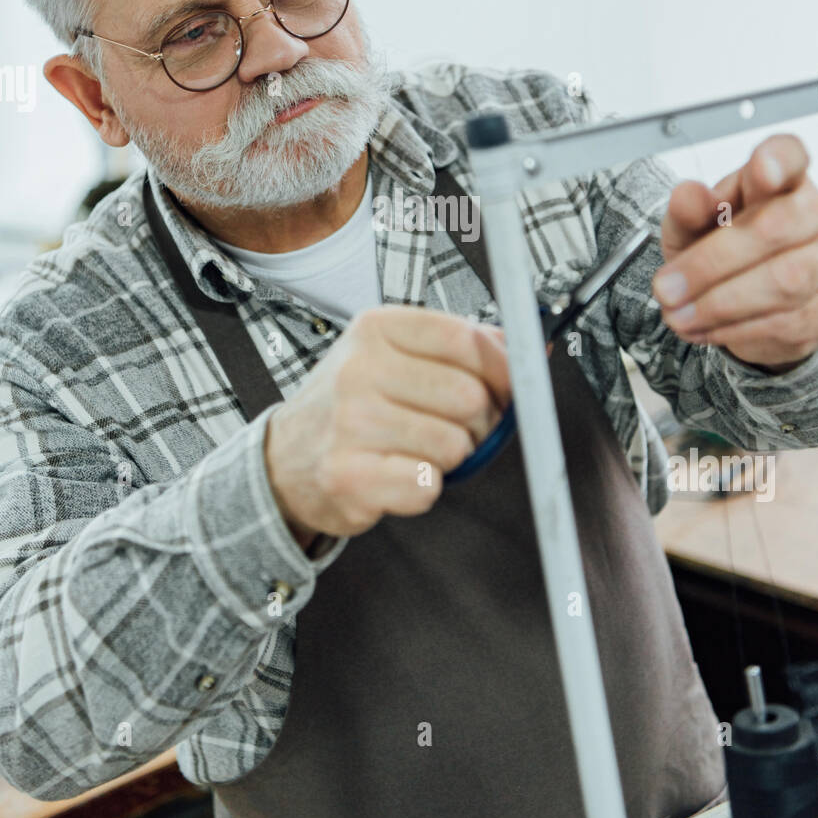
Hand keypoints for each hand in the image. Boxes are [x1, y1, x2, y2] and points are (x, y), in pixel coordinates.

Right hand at [264, 306, 510, 540]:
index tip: (509, 387)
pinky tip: (402, 476)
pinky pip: (428, 486)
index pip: (465, 339)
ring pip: (454, 445)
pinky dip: (426, 488)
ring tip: (421, 451)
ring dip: (451, 458)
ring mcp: (350, 424)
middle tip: (458, 428)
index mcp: (376, 329)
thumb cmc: (352, 404)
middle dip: (479, 421)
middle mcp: (359, 370)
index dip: (502, 368)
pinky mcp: (349, 476)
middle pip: (468, 396)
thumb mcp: (394, 354)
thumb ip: (461, 347)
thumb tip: (532, 345)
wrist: (286, 458)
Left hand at [652, 134, 817, 370]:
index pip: (790, 156)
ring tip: (678, 314)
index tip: (761, 168)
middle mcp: (811, 215)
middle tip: (666, 286)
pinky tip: (704, 328)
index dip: (778, 160)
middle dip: (710, 263)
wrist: (744, 306)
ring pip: (782, 281)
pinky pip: (782, 321)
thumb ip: (687, 210)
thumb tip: (688, 195)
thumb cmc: (721, 249)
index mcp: (780, 181)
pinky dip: (734, 329)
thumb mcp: (692, 227)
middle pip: (774, 228)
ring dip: (718, 303)